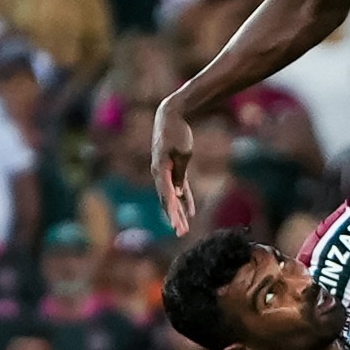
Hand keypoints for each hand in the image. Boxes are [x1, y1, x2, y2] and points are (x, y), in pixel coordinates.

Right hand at [152, 98, 196, 233]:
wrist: (171, 116)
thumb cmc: (176, 132)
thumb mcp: (182, 152)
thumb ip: (179, 173)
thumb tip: (177, 192)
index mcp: (159, 170)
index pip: (166, 195)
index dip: (172, 211)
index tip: (177, 225)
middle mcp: (159, 174)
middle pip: (167, 200)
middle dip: (174, 217)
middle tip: (181, 233)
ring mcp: (165, 173)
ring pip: (172, 196)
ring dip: (178, 212)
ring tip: (184, 229)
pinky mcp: (173, 169)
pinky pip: (179, 188)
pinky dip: (184, 199)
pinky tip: (190, 212)